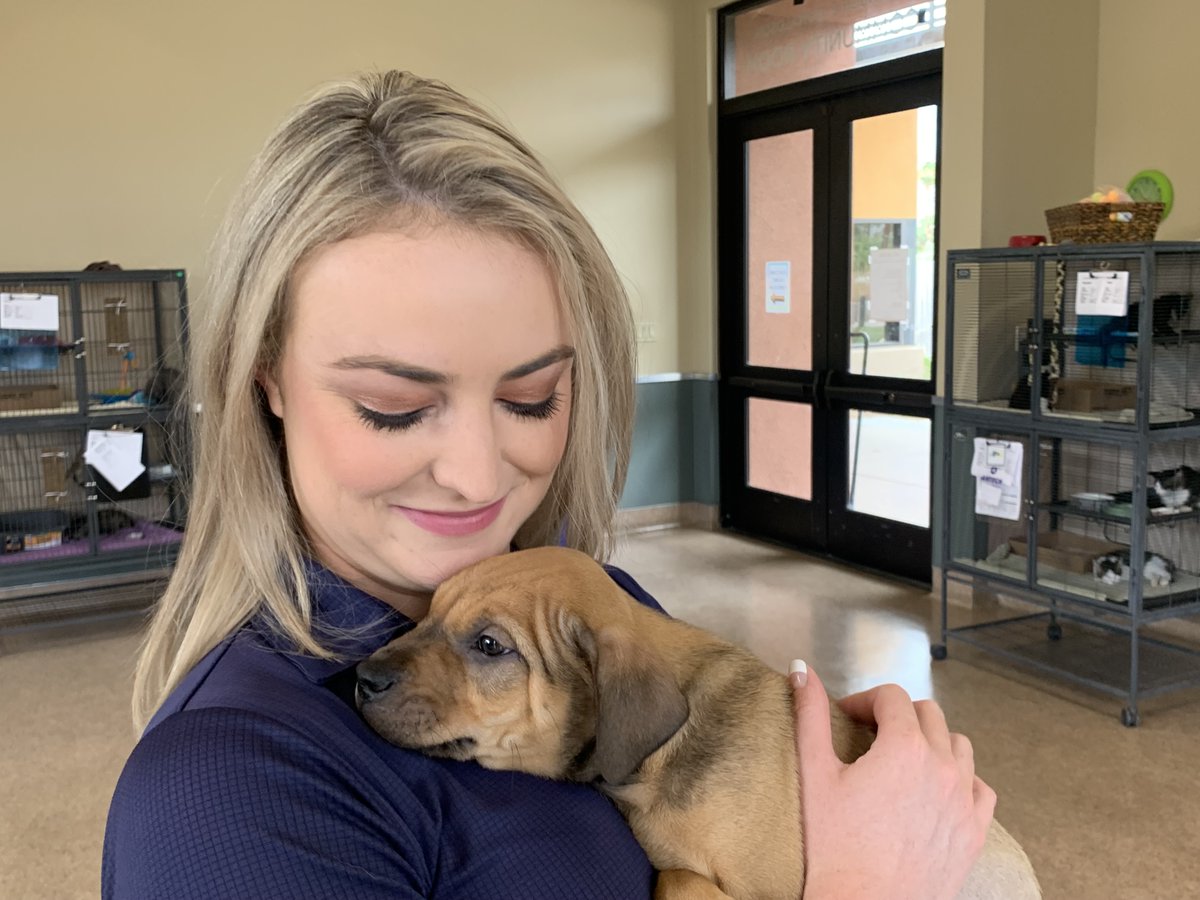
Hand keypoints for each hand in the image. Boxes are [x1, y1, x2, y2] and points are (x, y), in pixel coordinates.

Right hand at [791, 662, 994, 899]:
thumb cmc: (832, 846)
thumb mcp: (814, 773)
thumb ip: (809, 714)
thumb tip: (801, 669)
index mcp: (904, 747)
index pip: (891, 696)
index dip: (864, 701)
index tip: (846, 718)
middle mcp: (943, 766)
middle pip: (928, 714)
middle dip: (897, 717)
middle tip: (869, 738)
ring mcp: (964, 800)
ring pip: (959, 746)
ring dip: (932, 742)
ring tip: (903, 762)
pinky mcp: (974, 832)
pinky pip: (980, 788)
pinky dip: (961, 780)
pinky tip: (935, 791)